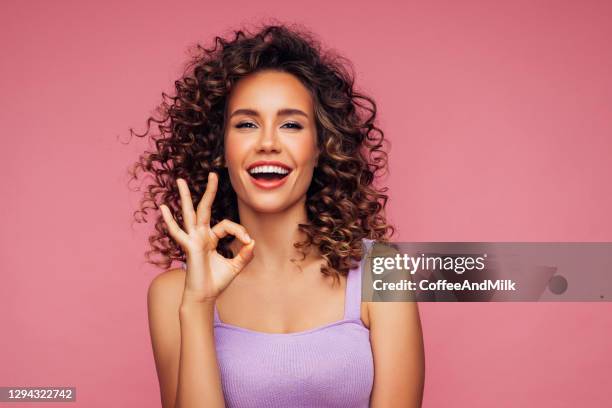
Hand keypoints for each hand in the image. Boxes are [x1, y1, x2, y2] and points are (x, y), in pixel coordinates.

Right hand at [160, 172, 254, 302]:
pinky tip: (163, 209)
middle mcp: (201, 236)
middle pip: (204, 208)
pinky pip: (178, 232)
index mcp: (211, 238)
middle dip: (209, 191)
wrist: (205, 297)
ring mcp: (193, 240)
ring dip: (185, 197)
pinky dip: (170, 221)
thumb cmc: (217, 282)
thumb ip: (245, 254)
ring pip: (190, 213)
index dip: (240, 231)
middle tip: (213, 174)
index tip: (248, 242)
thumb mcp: (236, 266)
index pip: (227, 225)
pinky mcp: (190, 247)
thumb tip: (252, 242)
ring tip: (180, 180)